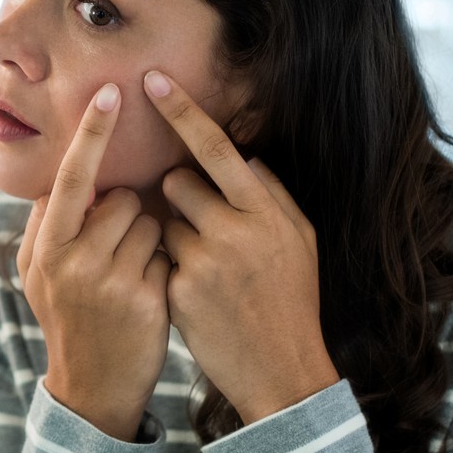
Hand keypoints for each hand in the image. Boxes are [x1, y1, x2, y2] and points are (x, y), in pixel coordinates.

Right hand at [17, 83, 171, 441]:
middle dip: (125, 213)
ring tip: (129, 277)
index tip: (110, 93)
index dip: (92, 134)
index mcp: (44, 248)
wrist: (91, 390)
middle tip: (112, 254)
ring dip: (148, 238)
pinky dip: (164, 263)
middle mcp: (72, 262)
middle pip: (120, 198)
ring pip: (149, 221)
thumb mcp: (40, 274)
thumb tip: (67, 175)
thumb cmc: (70, 318)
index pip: (71, 177)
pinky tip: (147, 295)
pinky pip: (167, 251)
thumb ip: (50, 225)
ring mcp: (109, 282)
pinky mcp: (145, 299)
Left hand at [142, 70, 339, 423]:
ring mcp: (205, 263)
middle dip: (179, 196)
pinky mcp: (179, 292)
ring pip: (164, 222)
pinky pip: (160, 260)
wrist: (283, 372)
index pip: (215, 149)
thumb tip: (244, 158)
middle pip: (177, 183)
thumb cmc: (292, 300)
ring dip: (175, 237)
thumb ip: (270, 195)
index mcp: (266, 212)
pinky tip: (200, 298)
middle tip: (205, 227)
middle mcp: (235, 231)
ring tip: (209, 271)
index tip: (153, 80)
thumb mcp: (299, 241)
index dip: (182, 112)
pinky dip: (171, 271)